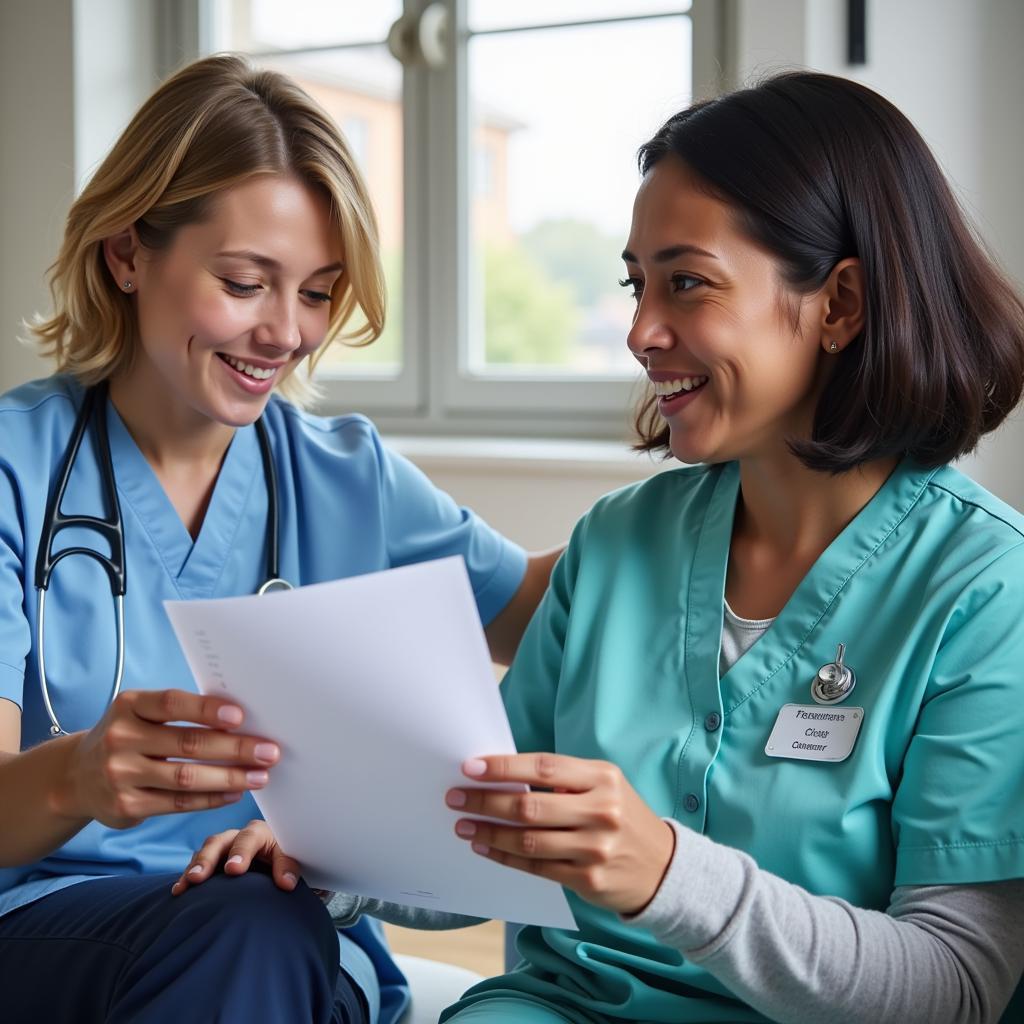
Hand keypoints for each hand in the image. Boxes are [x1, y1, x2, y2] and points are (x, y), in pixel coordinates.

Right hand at [56, 689, 279, 828]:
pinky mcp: (126, 806)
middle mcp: (120, 738)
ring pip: (187, 777)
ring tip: (260, 776)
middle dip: (235, 748)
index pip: (172, 703)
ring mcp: (120, 775)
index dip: (207, 709)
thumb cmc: (129, 736)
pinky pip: (178, 803)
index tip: (241, 716)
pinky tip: (234, 793)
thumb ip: (180, 713)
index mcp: (128, 705)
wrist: (76, 777)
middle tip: (269, 751)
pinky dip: (211, 798)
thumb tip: (241, 718)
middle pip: (188, 743)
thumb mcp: (141, 714)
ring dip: (230, 777)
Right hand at [171, 819, 300, 895]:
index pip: (248, 838)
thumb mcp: (291, 858)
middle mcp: (236, 836)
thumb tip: (286, 883)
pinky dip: (187, 877)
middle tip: (198, 877)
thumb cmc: (283, 856)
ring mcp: (221, 849)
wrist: (274, 861)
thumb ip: (288, 867)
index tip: (234, 870)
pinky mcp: (211, 862)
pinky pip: (196, 866)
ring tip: (184, 886)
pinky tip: (179, 891)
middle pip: (218, 842)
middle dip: (207, 859)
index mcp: (258, 831)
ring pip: (203, 853)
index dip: (241, 853)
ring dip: (194, 868)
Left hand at [445, 753, 675, 915]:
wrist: (663, 867)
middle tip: (456, 797)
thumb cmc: (621, 817)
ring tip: (464, 825)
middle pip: (530, 806)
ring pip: (528, 840)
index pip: (544, 767)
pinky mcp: (587, 878)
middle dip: (485, 801)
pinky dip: (505, 857)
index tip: (471, 767)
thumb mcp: (603, 786)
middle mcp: (601, 810)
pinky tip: (485, 847)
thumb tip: (502, 777)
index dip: (504, 768)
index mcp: (602, 777)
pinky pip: (535, 867)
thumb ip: (562, 781)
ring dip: (489, 832)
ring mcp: (595, 847)